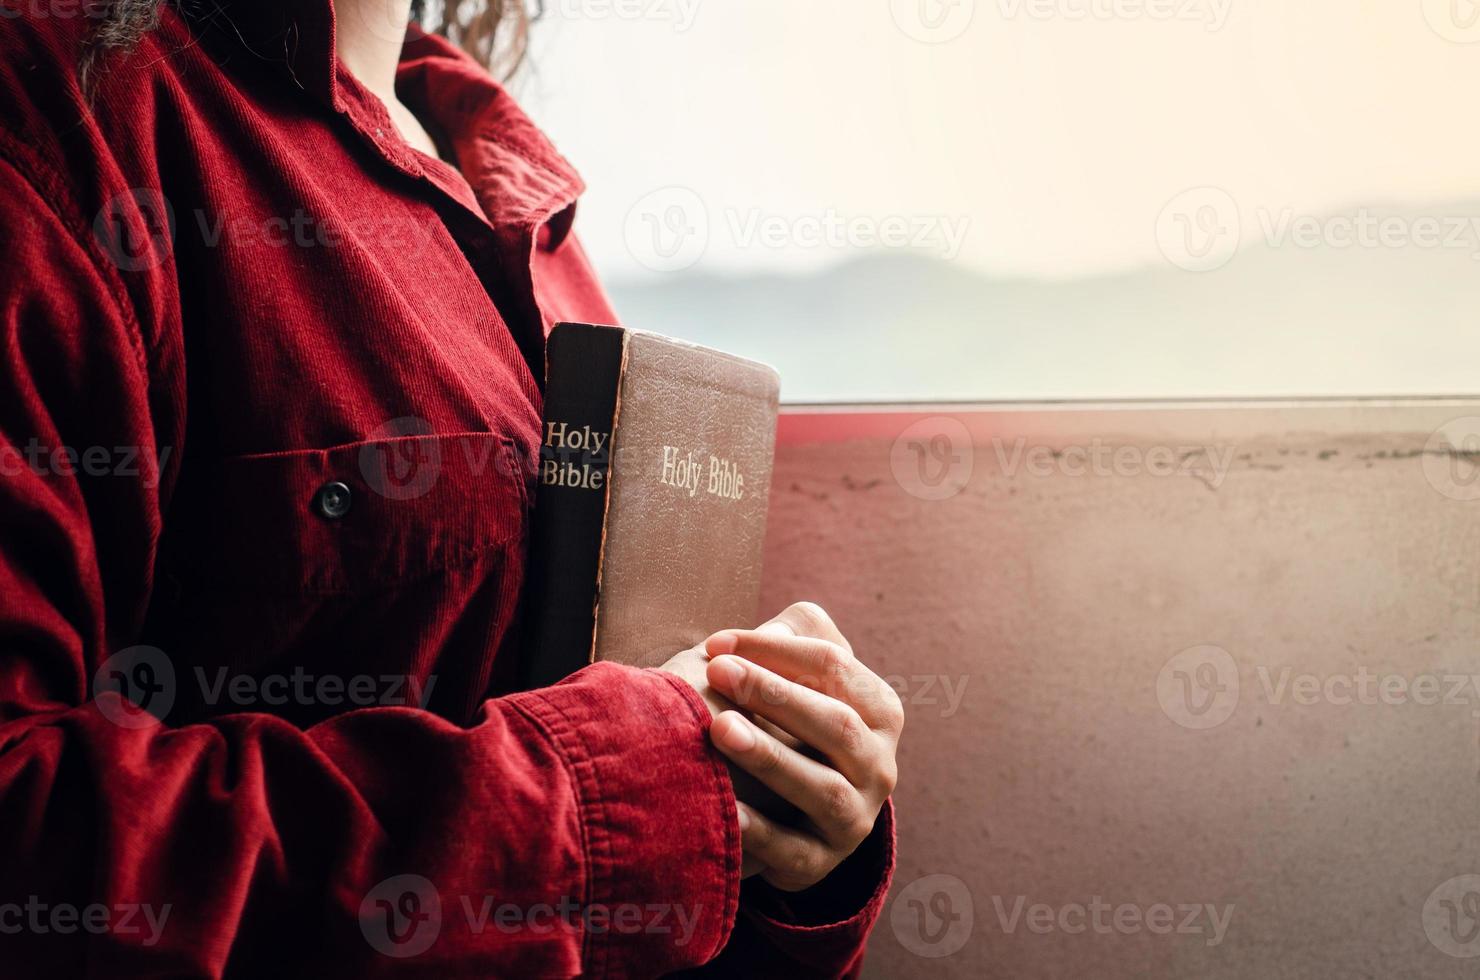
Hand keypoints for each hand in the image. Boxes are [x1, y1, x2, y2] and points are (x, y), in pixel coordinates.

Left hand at [703, 602, 903, 891]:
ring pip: (824, 790)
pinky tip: (725, 809)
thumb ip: (788, 637)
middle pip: (836, 724)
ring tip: (719, 730)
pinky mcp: (820, 863)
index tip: (714, 646)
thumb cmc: (777, 717)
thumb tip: (759, 636)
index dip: (774, 649)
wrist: (777, 801)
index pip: (833, 666)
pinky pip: (793, 851)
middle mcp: (880, 765)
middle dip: (773, 694)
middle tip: (715, 672)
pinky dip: (760, 832)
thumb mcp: (793, 673)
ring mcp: (855, 818)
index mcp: (878, 709)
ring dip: (772, 758)